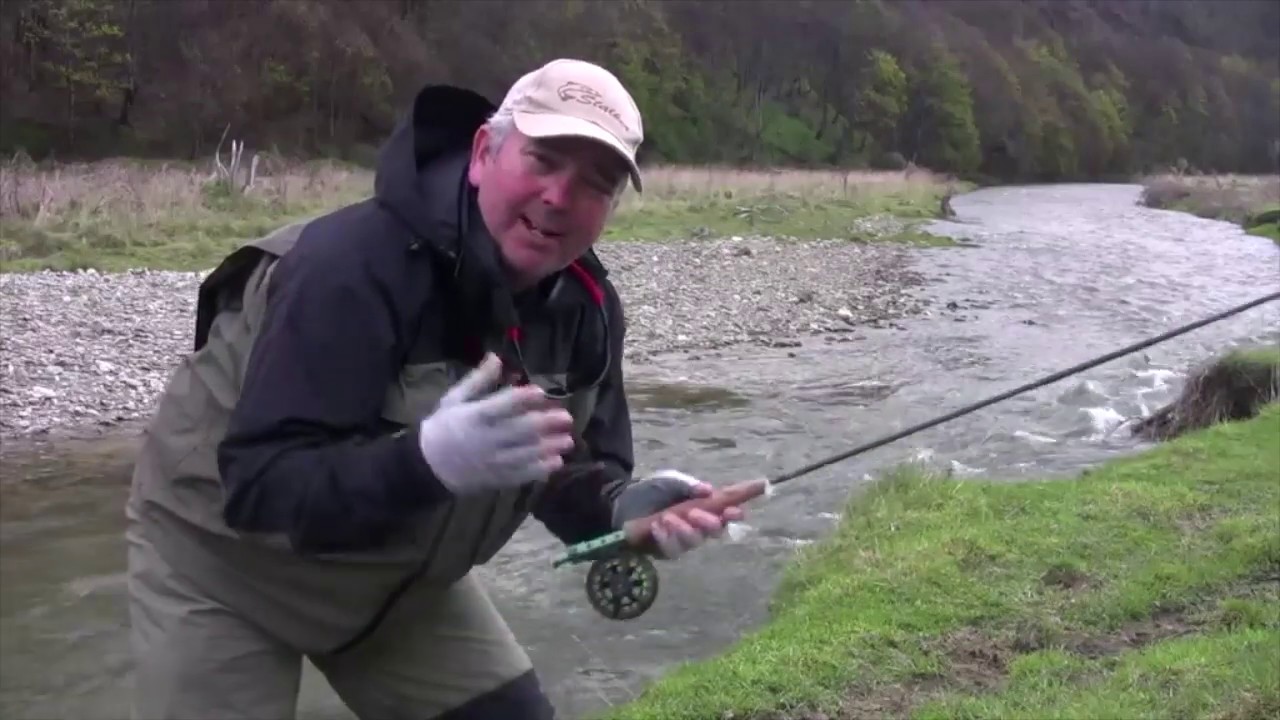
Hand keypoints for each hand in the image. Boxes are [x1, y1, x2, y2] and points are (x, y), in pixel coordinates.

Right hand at [417, 353, 575, 493]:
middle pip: (521, 430)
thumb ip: (478, 380)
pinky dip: (540, 469)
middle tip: (567, 418)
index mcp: (475, 416)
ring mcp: (492, 460)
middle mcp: (486, 438)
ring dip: (550, 447)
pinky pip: (521, 474)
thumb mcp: (454, 399)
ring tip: (568, 441)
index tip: (541, 392)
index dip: (524, 398)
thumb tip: (496, 357)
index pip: (503, 405)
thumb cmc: (443, 427)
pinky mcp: (496, 478)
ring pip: (526, 453)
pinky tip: (556, 463)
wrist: (427, 466)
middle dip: (547, 423)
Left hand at [611, 469, 745, 559]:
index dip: (735, 513)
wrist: (622, 502)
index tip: (736, 511)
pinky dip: (666, 537)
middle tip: (695, 513)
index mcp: (704, 507)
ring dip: (683, 530)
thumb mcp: (671, 481)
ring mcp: (682, 540)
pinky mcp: (666, 551)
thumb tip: (708, 490)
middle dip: (709, 523)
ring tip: (666, 517)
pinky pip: (673, 549)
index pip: (725, 513)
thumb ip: (689, 485)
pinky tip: (657, 526)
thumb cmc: (652, 491)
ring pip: (694, 542)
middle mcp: (698, 526)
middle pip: (715, 531)